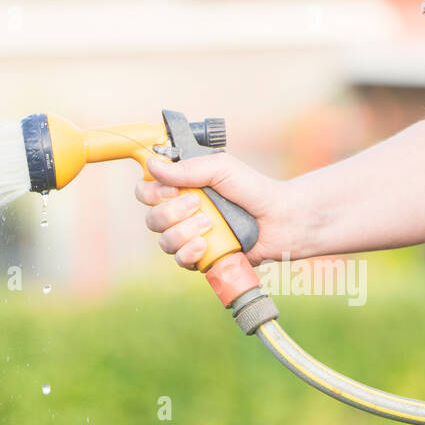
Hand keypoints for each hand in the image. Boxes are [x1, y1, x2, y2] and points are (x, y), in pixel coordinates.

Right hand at [136, 154, 289, 268]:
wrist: (279, 219)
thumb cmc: (252, 189)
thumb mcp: (221, 168)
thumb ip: (187, 168)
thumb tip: (152, 165)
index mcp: (181, 189)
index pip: (145, 192)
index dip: (150, 193)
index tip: (170, 189)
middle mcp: (180, 214)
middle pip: (151, 219)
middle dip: (171, 213)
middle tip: (198, 204)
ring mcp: (189, 237)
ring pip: (164, 241)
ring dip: (184, 232)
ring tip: (210, 224)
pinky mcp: (200, 257)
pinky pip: (179, 260)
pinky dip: (189, 252)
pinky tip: (204, 245)